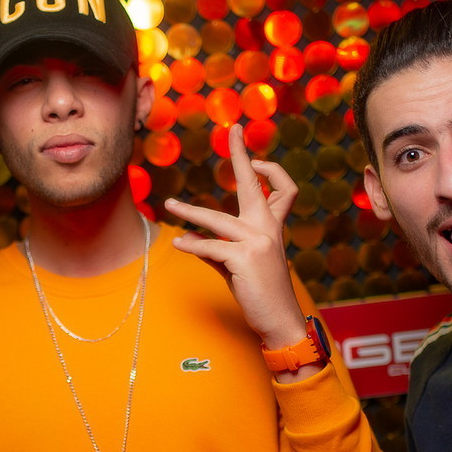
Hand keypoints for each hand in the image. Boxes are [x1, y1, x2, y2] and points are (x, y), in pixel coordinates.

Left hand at [163, 123, 306, 349]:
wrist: (279, 321)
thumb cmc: (260, 292)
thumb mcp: (240, 264)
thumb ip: (218, 248)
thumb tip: (188, 238)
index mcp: (273, 227)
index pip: (282, 189)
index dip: (270, 170)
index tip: (253, 156)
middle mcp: (268, 229)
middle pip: (253, 185)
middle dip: (241, 155)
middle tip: (232, 130)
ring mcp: (258, 241)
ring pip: (216, 220)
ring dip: (190, 212)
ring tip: (170, 203)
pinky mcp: (244, 258)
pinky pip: (209, 247)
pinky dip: (193, 245)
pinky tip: (181, 243)